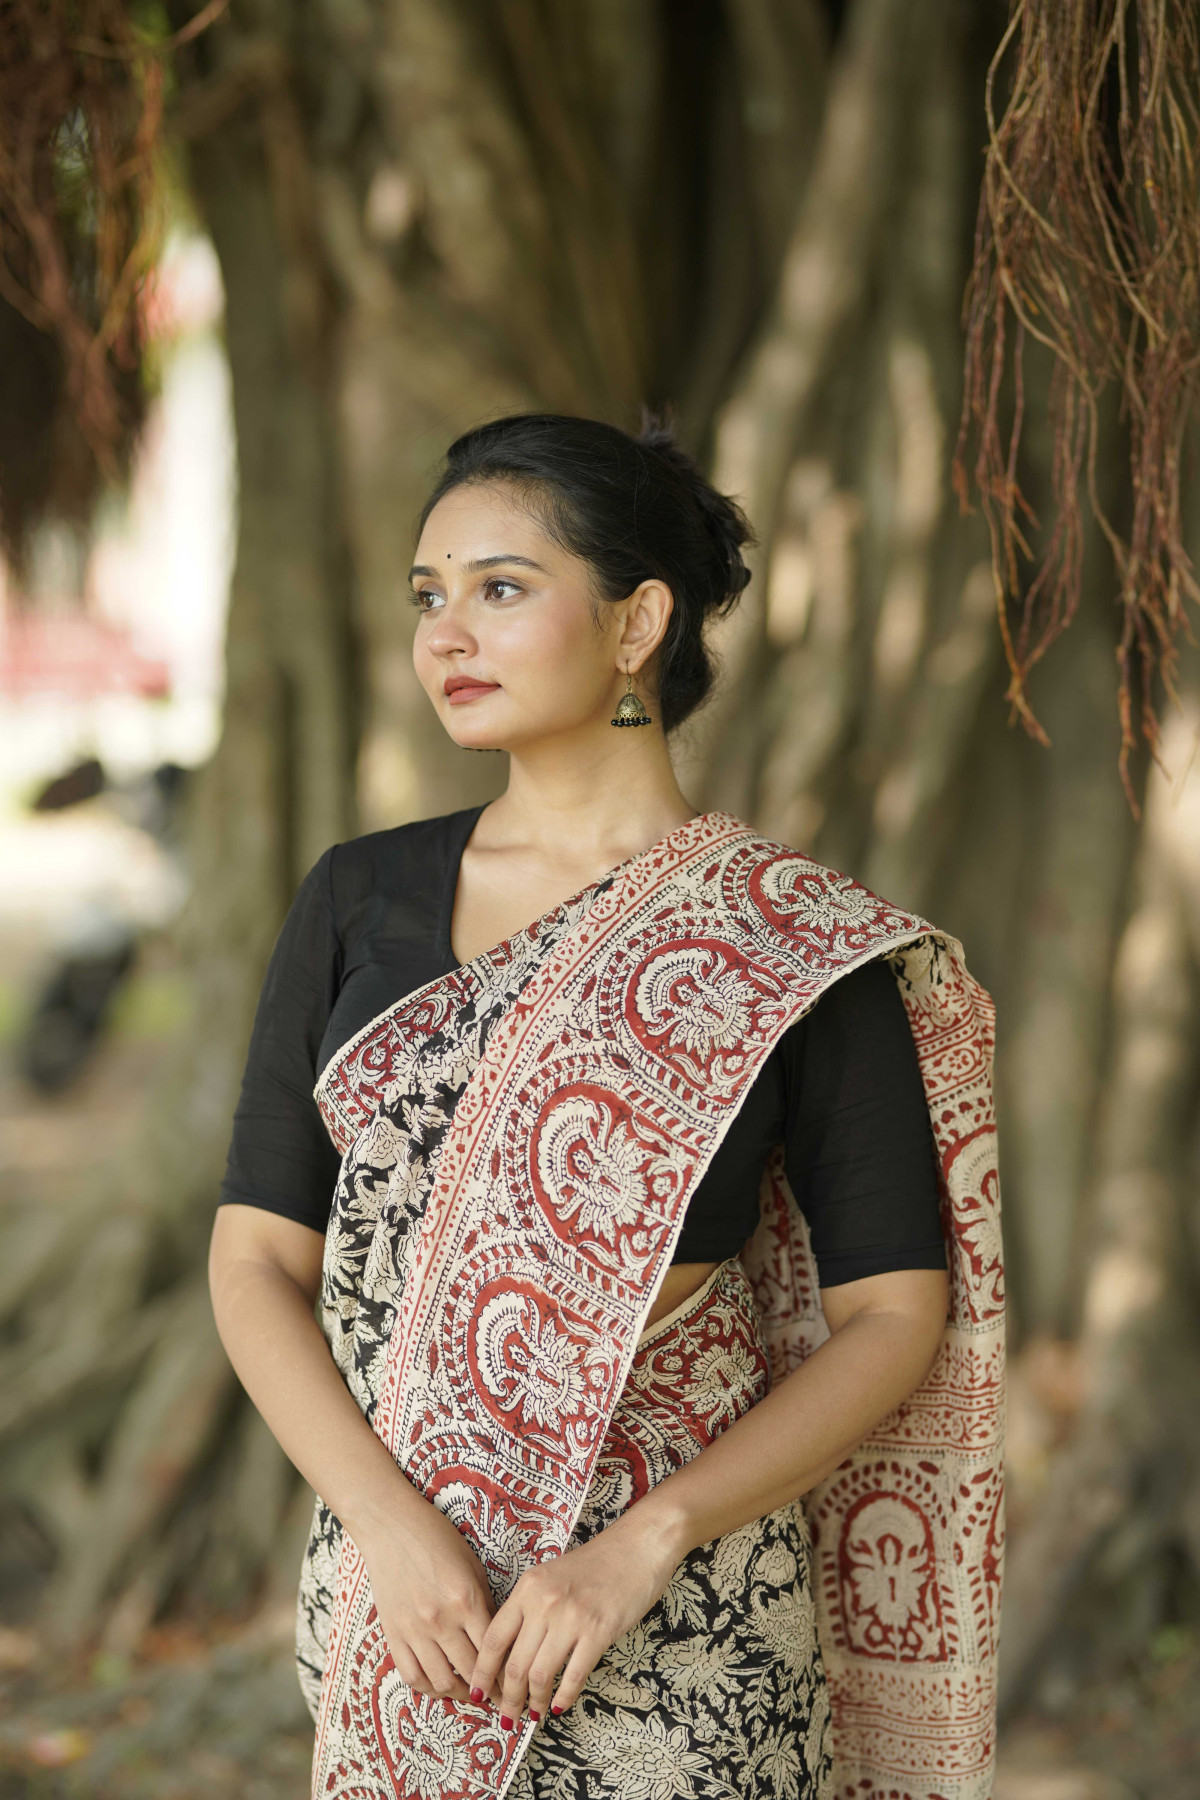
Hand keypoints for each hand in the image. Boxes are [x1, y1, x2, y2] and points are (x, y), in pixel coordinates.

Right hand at [356, 1496, 496, 1703]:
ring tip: (472, 1695)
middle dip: (489, 1690)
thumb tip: (499, 1639)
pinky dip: (429, 1689)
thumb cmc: (437, 1539)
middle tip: (500, 1698)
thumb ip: (485, 1603)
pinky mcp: (393, 1634)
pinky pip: (412, 1676)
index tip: (515, 1683)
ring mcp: (414, 1630)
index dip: (507, 1672)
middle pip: (470, 1671)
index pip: (494, 1650)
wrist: (391, 1527)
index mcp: (467, 1599)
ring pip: (441, 1681)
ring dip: (460, 1694)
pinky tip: (441, 1686)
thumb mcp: (472, 1566)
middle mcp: (441, 1620)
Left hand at [467, 1503, 686, 1726]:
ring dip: (534, 1702)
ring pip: (540, 1675)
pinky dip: (564, 1697)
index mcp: (527, 1588)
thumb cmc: (595, 1564)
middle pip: (514, 1664)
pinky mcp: (598, 1632)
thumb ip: (530, 1607)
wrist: (636, 1548)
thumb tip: (513, 1652)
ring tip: (534, 1713)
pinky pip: (574, 1675)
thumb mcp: (550, 1576)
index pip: (494, 1638)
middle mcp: (544, 1603)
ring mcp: (571, 1618)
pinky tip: (560, 1705)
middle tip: (507, 1716)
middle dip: (508, 1698)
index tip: (478, 1691)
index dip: (483, 1671)